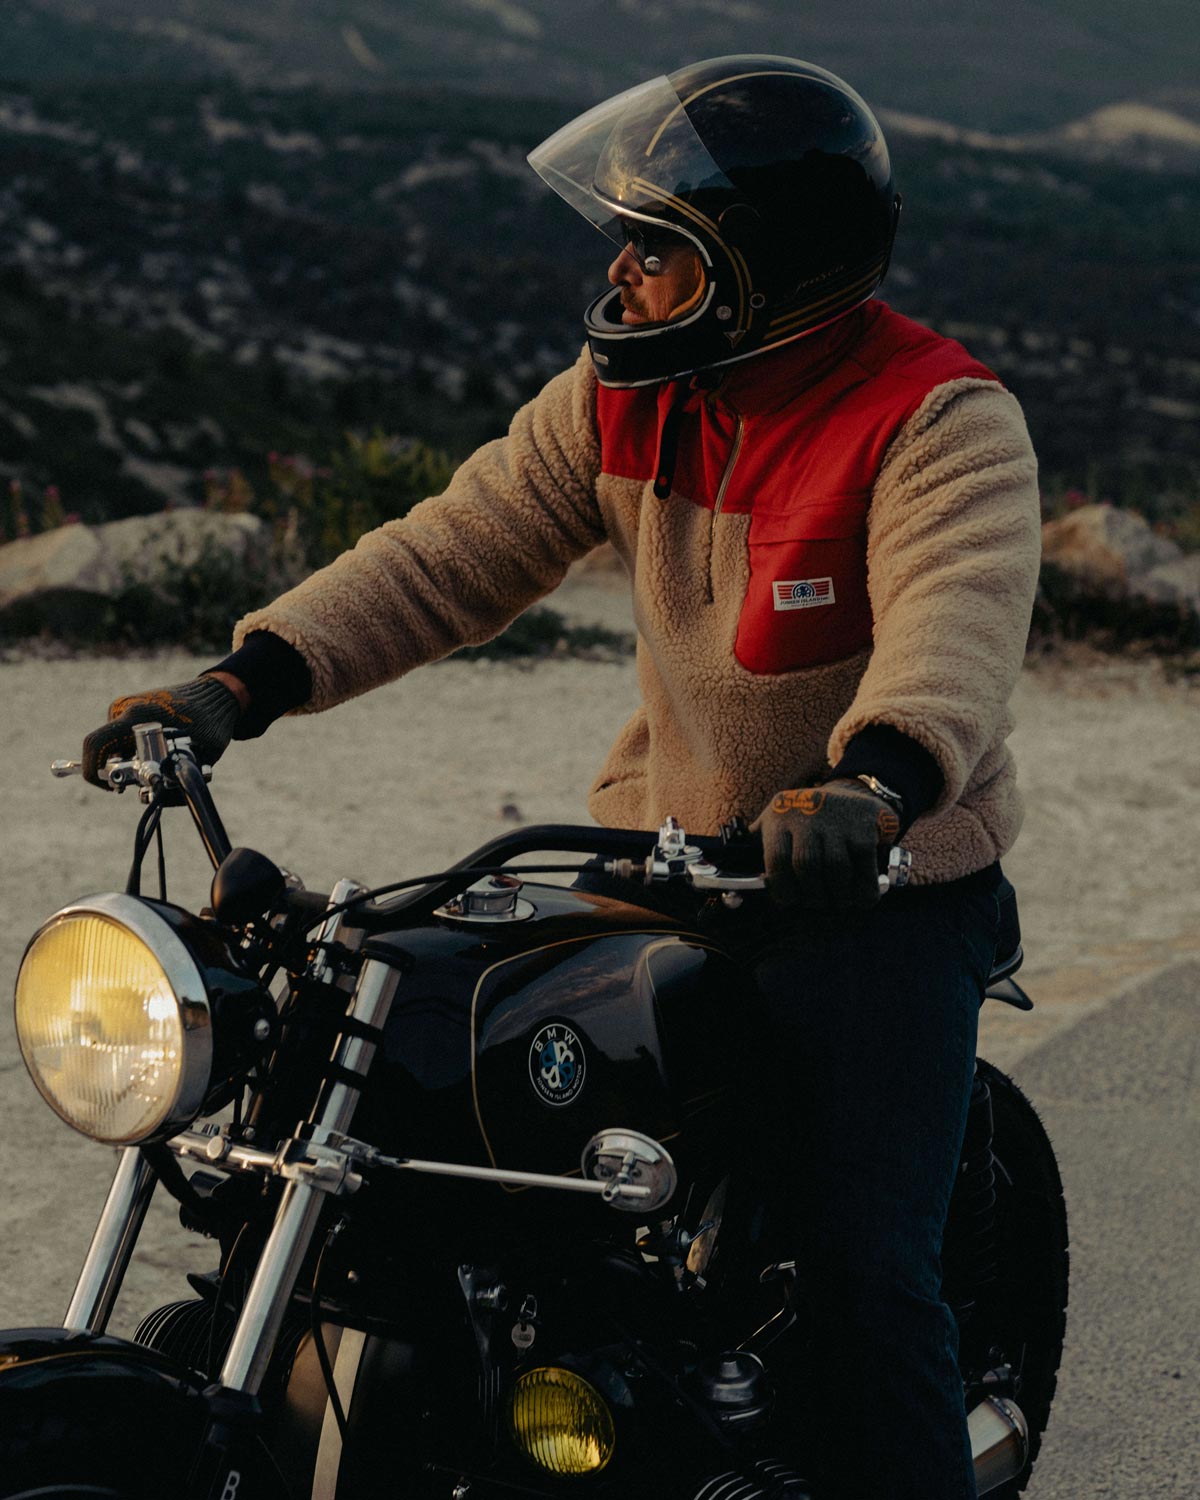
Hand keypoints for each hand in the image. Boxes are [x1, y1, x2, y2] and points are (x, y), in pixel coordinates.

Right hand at [81, 676, 242, 787]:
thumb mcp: (201, 755)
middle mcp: (126, 709)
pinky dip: (135, 752)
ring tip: (160, 765)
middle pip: (106, 751)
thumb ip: (177, 777)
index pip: (97, 745)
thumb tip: (158, 798)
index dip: (94, 772)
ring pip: (117, 747)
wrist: (216, 694)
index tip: (115, 789)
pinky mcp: (131, 709)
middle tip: (145, 782)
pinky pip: (123, 738)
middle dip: (122, 773)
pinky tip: (157, 754)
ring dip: (132, 763)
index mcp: (137, 716)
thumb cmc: (210, 723)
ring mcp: (127, 707)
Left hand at [751, 778, 901, 910]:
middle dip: (812, 894)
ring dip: (838, 895)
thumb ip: (757, 845)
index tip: (788, 901)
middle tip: (817, 903)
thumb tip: (738, 877)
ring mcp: (837, 819)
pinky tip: (862, 897)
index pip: (776, 858)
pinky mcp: (863, 825)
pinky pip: (864, 866)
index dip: (782, 887)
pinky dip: (864, 889)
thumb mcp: (776, 821)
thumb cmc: (805, 820)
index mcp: (780, 816)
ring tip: (839, 902)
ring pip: (836, 868)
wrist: (850, 793)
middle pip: (807, 865)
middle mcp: (807, 813)